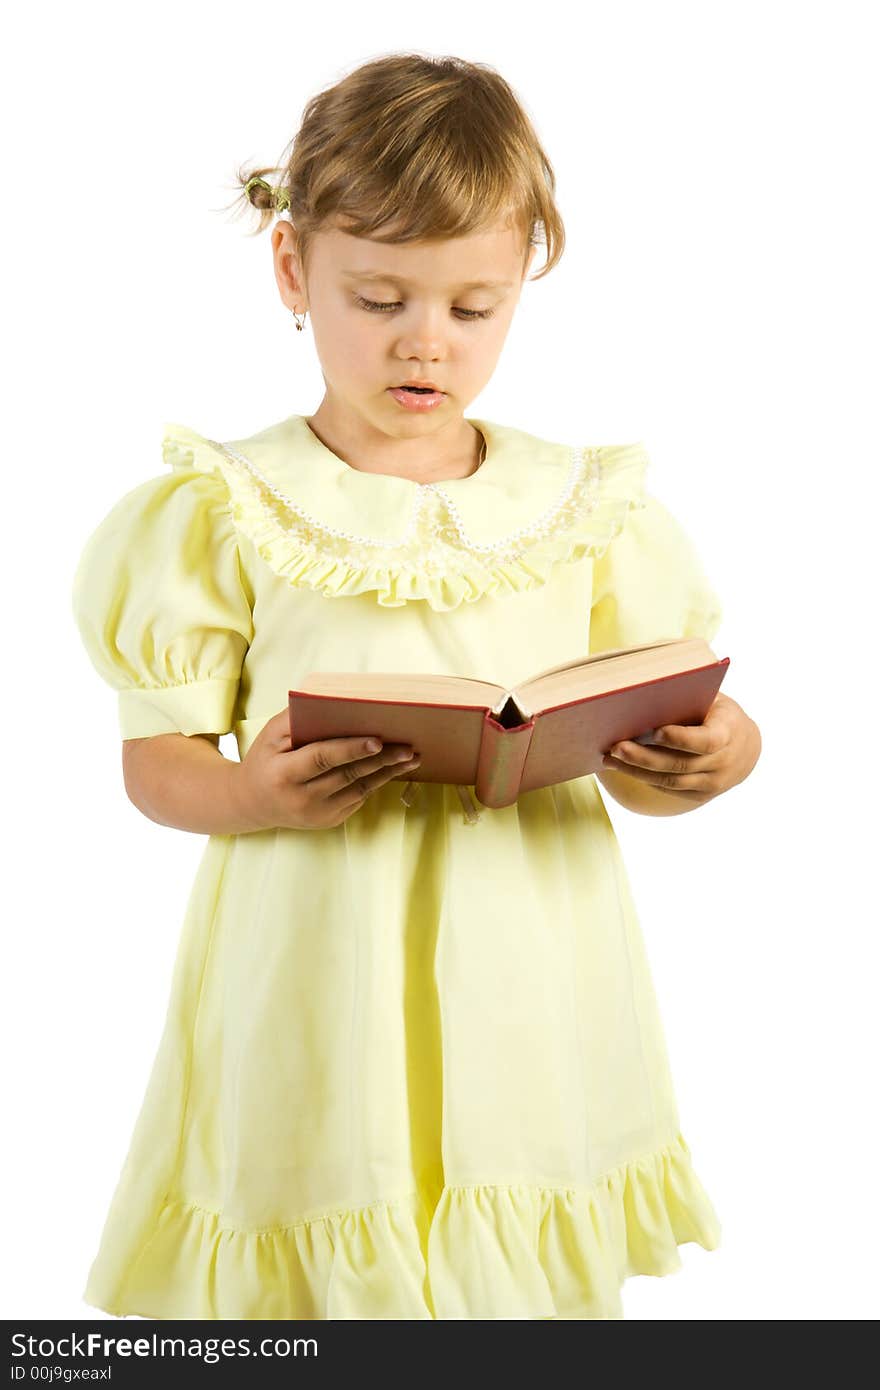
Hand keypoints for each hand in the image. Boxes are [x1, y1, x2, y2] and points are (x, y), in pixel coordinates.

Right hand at [233, 708, 420, 829]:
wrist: (252, 803)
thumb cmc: (265, 760)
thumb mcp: (271, 735)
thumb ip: (298, 718)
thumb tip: (333, 702)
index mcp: (283, 774)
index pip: (322, 759)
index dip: (351, 749)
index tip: (377, 740)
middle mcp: (301, 799)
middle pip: (348, 775)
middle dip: (380, 760)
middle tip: (408, 747)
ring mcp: (317, 814)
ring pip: (359, 790)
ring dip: (387, 773)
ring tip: (411, 757)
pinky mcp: (329, 821)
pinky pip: (358, 798)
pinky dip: (376, 781)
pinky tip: (394, 768)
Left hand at [601, 692, 761, 802]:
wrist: (745, 748)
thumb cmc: (718, 714)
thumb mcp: (713, 700)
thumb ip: (688, 700)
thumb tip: (642, 697)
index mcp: (729, 732)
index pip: (706, 741)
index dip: (680, 738)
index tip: (655, 731)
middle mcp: (724, 762)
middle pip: (679, 765)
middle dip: (644, 757)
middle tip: (616, 747)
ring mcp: (714, 783)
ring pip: (670, 781)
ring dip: (636, 771)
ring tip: (610, 759)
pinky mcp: (701, 795)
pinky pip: (669, 790)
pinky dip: (644, 778)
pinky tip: (624, 767)